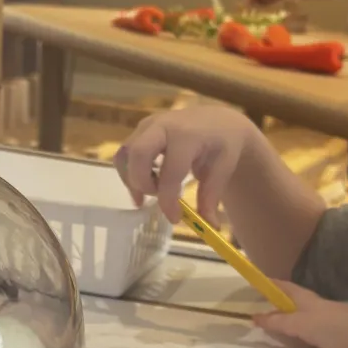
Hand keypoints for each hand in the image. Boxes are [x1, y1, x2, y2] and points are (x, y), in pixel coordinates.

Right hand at [114, 104, 261, 224]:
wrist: (217, 120)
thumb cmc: (222, 144)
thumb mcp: (223, 170)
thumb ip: (211, 197)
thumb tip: (209, 227)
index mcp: (187, 135)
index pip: (171, 171)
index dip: (168, 199)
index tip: (175, 218)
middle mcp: (163, 125)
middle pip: (137, 154)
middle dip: (141, 183)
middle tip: (154, 200)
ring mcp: (147, 125)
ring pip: (125, 154)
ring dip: (132, 180)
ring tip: (148, 196)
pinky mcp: (140, 131)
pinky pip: (125, 154)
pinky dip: (129, 173)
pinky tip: (146, 185)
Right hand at [257, 283, 347, 347]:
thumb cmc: (332, 327)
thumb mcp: (301, 325)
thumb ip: (280, 322)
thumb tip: (255, 317)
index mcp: (308, 300)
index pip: (286, 287)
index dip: (272, 284)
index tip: (259, 281)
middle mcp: (321, 305)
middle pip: (299, 298)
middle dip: (285, 299)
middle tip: (271, 304)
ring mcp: (335, 317)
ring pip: (312, 311)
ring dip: (298, 313)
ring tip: (288, 321)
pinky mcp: (345, 331)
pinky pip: (322, 325)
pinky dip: (311, 326)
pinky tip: (312, 335)